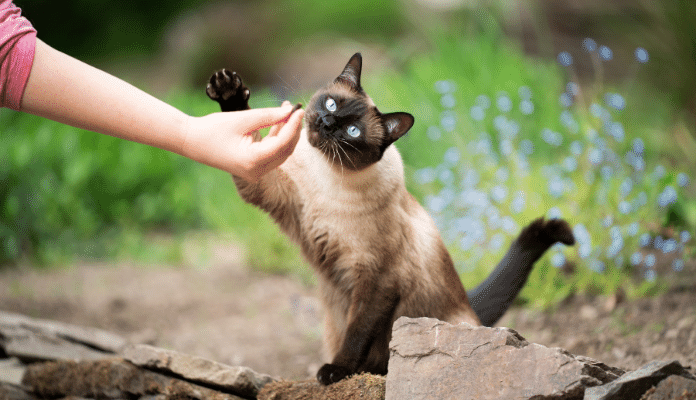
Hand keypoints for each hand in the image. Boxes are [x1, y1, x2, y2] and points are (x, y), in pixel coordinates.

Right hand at [182, 103, 303, 181]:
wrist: (192, 142)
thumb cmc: (213, 129)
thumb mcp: (243, 119)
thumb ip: (268, 116)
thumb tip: (289, 112)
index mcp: (253, 161)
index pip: (282, 143)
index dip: (293, 126)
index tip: (299, 110)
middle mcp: (256, 171)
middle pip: (285, 150)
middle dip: (292, 129)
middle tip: (295, 109)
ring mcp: (255, 172)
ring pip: (280, 152)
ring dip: (285, 133)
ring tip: (286, 111)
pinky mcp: (253, 168)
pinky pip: (271, 153)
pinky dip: (276, 139)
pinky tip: (278, 122)